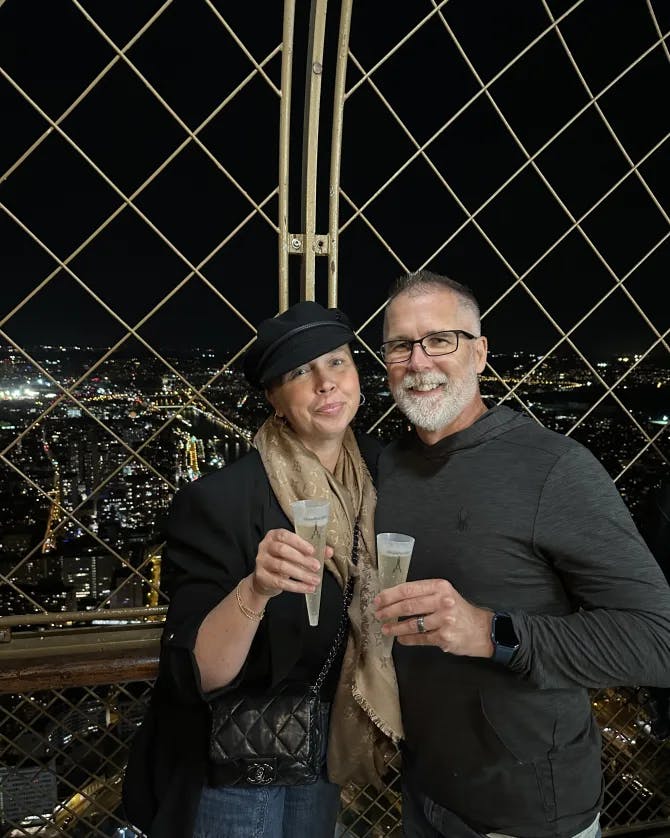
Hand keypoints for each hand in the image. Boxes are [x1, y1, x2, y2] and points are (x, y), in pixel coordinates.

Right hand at [251, 528, 331, 598]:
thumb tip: (329, 551)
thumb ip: (311, 550)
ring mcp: (261, 561)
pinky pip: (280, 582)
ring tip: (315, 580)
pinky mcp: (261, 576)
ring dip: (301, 574)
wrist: (265, 579)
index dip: (299, 543)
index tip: (312, 550)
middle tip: (316, 566)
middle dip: (301, 559)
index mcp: (274, 536)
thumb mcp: (295, 553)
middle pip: (282, 550)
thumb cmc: (282, 561)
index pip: (285, 535)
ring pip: (281, 567)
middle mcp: (265, 546)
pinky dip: (296, 586)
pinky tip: (307, 588)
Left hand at [374, 578, 493, 657]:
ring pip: (412, 624)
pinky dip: (407, 639)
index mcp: (439, 587)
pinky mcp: (444, 637)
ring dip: (395, 628)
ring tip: (385, 629)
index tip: (378, 600)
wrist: (482, 630)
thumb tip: (394, 598)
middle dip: (389, 611)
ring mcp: (444, 620)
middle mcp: (443, 601)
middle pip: (408, 606)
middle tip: (378, 615)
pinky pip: (420, 638)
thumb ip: (424, 594)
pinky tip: (400, 639)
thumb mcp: (444, 594)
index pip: (408, 589)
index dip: (390, 595)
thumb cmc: (459, 610)